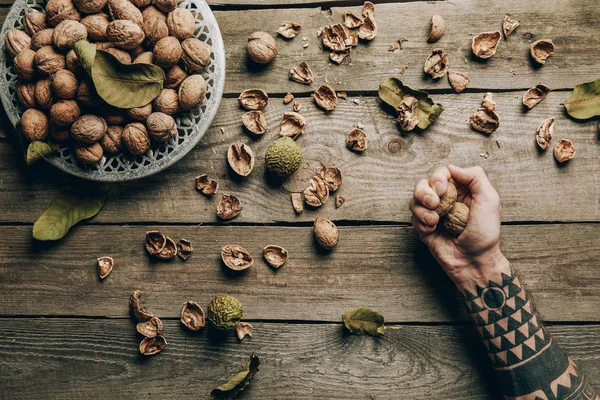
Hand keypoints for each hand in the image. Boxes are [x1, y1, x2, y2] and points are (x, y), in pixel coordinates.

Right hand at [409, 165, 504, 286]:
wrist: (474, 261)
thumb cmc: (485, 233)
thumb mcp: (489, 199)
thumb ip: (475, 177)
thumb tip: (452, 167)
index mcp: (461, 190)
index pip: (442, 173)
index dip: (438, 177)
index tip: (442, 188)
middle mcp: (445, 200)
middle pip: (424, 183)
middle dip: (425, 191)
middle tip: (435, 203)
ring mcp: (434, 214)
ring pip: (415, 199)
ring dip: (421, 206)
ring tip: (434, 219)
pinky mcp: (424, 228)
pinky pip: (413, 217)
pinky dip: (421, 221)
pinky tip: (432, 228)